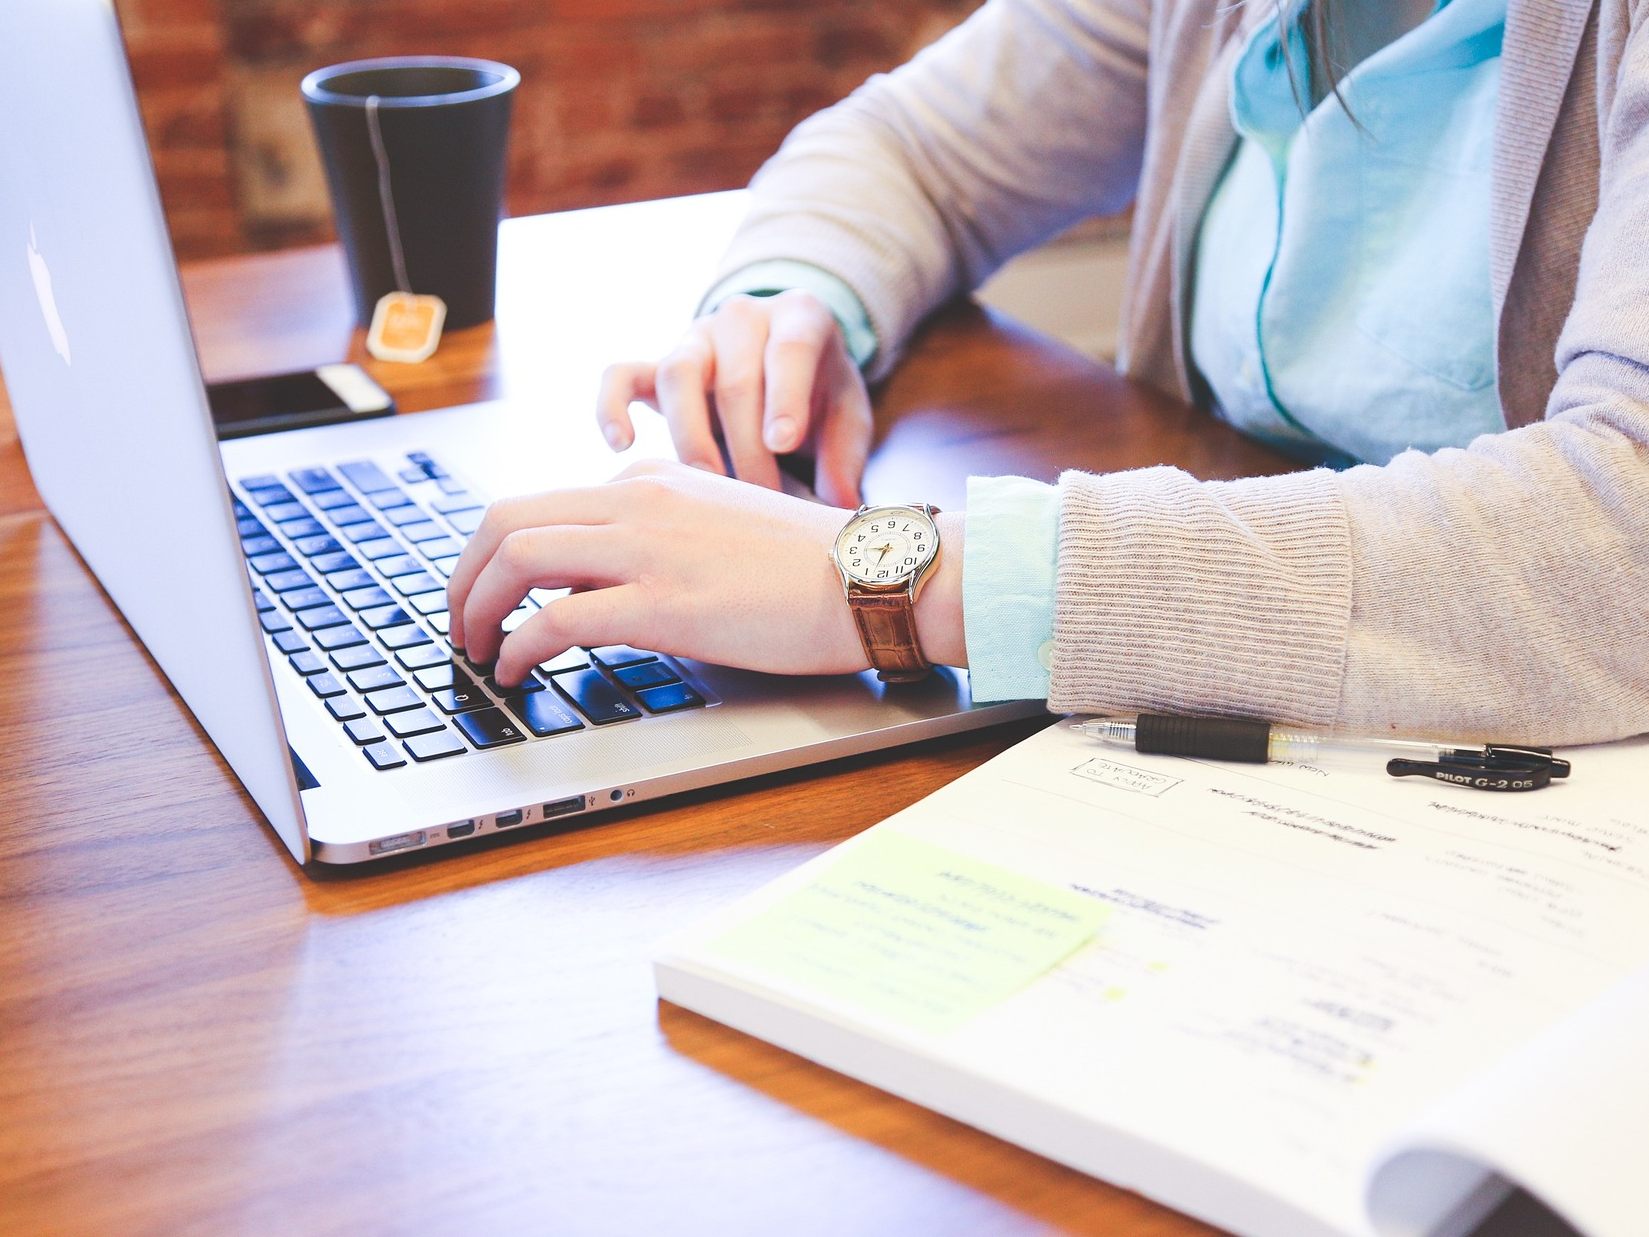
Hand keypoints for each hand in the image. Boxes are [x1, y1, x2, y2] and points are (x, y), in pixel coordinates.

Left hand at [446, 460, 874, 685]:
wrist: (871, 576)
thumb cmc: (810, 566)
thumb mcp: (718, 527)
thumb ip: (657, 539)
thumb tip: (596, 586)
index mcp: (652, 481)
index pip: (543, 505)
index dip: (496, 556)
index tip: (489, 594)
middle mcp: (638, 501)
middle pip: (506, 519)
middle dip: (464, 575)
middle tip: (458, 622)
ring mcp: (648, 549)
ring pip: (517, 558)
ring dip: (476, 608)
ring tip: (475, 650)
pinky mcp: (663, 603)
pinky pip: (557, 618)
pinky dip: (517, 647)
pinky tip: (516, 672)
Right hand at [595, 290, 872, 507]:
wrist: (785, 363)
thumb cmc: (821, 394)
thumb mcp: (848, 416)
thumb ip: (846, 457)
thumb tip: (839, 506)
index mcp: (800, 317)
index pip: (789, 349)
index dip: (785, 396)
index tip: (782, 443)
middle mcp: (743, 318)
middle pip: (735, 379)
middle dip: (747, 447)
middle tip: (762, 500)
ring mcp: (695, 339)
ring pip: (678, 375)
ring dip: (692, 437)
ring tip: (708, 486)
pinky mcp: (656, 365)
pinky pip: (621, 375)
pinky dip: (613, 406)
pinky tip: (621, 445)